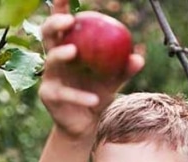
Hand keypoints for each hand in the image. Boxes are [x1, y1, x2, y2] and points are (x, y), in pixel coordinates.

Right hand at [38, 0, 144, 138]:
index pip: (64, 24)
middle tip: (69, 21)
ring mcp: (49, 76)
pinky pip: (64, 94)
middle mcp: (55, 59)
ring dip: (60, 54)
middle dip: (54, 23)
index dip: (61, 7)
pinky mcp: (49, 96)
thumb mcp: (113, 81)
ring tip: (73, 52)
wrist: (86, 125)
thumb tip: (140, 56)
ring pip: (50, 60)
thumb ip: (124, 69)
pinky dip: (80, 96)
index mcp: (68, 48)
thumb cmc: (98, 96)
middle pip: (47, 34)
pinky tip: (94, 99)